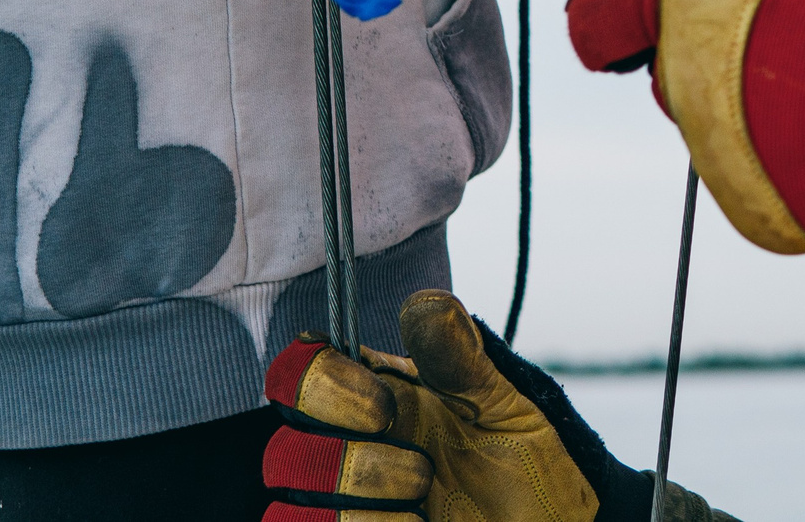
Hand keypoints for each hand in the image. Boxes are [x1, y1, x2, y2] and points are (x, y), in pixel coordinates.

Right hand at [262, 289, 653, 521]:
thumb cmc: (522, 469)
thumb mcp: (499, 407)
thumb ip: (458, 359)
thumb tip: (426, 302)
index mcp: (371, 399)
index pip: (298, 373)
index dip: (318, 382)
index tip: (383, 404)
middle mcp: (344, 450)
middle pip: (282, 446)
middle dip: (356, 462)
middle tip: (422, 468)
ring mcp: (338, 506)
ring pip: (288, 503)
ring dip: (361, 503)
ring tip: (422, 504)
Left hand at [564, 0, 804, 259]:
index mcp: (694, 5)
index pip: (601, 11)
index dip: (619, 0)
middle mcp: (692, 89)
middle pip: (675, 68)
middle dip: (719, 45)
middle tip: (799, 27)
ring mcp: (727, 160)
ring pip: (725, 122)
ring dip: (766, 98)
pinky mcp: (768, 215)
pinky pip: (767, 173)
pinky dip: (801, 153)